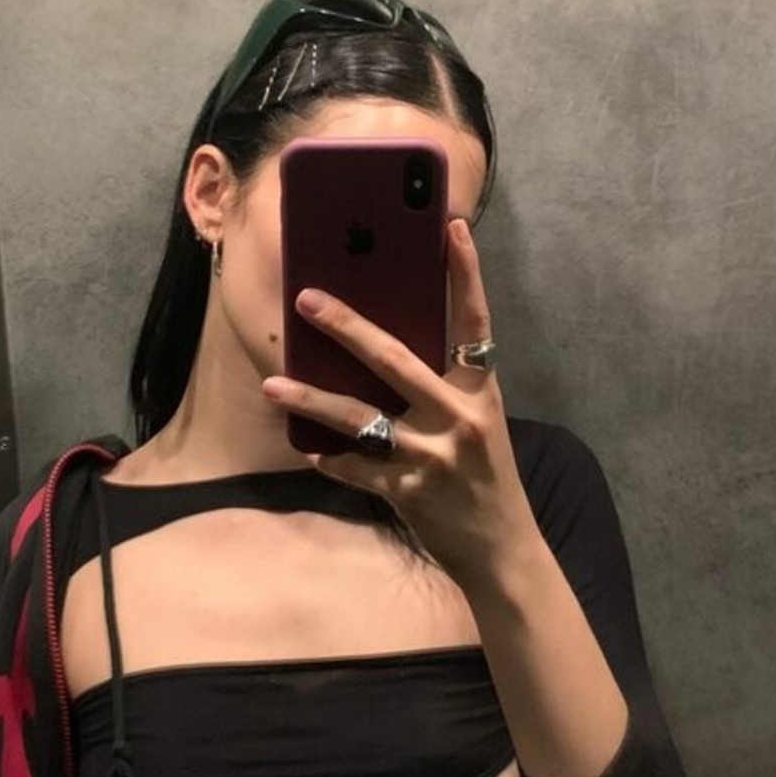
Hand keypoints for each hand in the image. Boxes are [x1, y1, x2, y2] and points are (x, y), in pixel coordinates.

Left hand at [262, 220, 537, 586]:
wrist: (502, 548)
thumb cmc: (485, 476)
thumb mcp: (478, 421)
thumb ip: (443, 386)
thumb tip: (383, 348)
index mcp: (480, 391)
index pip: (474, 320)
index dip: (465, 273)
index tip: (451, 228)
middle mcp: (458, 418)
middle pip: (395, 360)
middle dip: (347, 327)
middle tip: (307, 299)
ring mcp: (430, 457)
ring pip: (359, 418)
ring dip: (311, 400)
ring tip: (273, 385)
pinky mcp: (407, 492)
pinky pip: (354, 468)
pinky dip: (329, 457)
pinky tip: (306, 447)